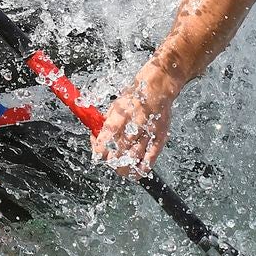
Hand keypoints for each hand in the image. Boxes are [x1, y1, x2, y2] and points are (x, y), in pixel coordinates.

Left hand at [91, 62, 182, 176]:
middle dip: (109, 159)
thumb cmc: (137, 92)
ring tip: (120, 164)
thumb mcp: (116, 104)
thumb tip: (99, 132)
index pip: (102, 145)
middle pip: (115, 157)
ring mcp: (147, 136)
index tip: (96, 143)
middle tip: (109, 155)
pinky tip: (135, 169)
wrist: (159, 86)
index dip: (96, 148)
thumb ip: (108, 121)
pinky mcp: (159, 139)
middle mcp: (132, 129)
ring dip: (122, 166)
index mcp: (118, 119)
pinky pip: (149, 162)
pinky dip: (140, 170)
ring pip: (131, 162)